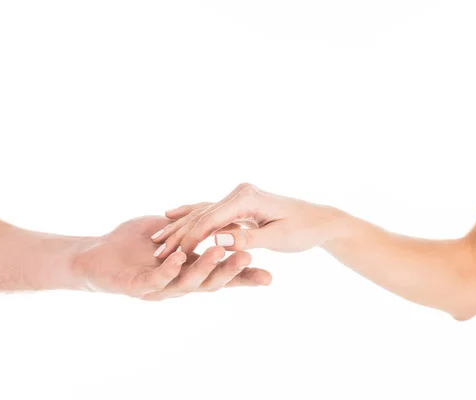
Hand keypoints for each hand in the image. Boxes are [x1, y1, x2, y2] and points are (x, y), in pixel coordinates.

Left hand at [73, 216, 271, 299]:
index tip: (269, 276)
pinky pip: (156, 280)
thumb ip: (195, 229)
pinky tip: (179, 258)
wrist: (96, 255)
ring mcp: (158, 288)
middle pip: (210, 282)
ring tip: (218, 252)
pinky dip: (169, 269)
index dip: (244, 278)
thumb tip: (224, 221)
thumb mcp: (170, 232)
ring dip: (203, 267)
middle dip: (230, 271)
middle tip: (250, 256)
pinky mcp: (137, 287)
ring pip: (187, 282)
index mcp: (188, 272)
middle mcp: (178, 284)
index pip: (221, 276)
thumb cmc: (133, 243)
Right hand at [151, 183, 345, 257]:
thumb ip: (248, 239)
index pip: (211, 219)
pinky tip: (169, 215)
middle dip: (179, 233)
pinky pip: (208, 210)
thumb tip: (217, 241)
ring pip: (202, 212)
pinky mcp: (237, 203)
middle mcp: (239, 193)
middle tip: (156, 250)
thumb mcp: (278, 237)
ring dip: (180, 226)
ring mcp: (237, 196)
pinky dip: (189, 215)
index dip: (191, 238)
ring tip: (156, 238)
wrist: (319, 219)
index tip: (173, 255)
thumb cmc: (302, 230)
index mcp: (247, 197)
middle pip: (202, 214)